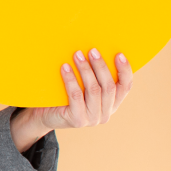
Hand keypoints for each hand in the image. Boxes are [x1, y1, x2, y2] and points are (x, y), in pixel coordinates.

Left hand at [10, 48, 133, 151]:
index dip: (125, 70)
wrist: (45, 116)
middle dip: (101, 66)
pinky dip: (71, 79)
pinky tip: (65, 67)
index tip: (119, 54)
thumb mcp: (82, 87)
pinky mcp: (77, 120)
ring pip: (94, 90)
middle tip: (92, 50)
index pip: (125, 87)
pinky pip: (76, 96)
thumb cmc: (65, 97)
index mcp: (112, 104)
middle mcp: (106, 113)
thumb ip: (93, 76)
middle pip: (109, 87)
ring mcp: (92, 118)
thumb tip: (94, 51)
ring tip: (77, 54)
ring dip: (86, 70)